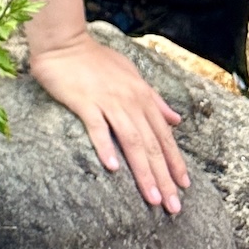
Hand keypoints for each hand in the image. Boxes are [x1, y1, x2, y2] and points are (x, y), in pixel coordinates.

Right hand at [30, 32, 190, 211]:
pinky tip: (113, 168)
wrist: (64, 43)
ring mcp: (108, 101)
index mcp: (142, 96)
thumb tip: (176, 119)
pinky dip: (107, 147)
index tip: (184, 186)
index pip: (164, 135)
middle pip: (152, 144)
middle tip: (174, 206)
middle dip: (164, 177)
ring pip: (132, 141)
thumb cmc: (96, 59)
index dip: (176, 161)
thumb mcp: (132, 74)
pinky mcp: (84, 102)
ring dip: (144, 172)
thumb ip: (154, 98)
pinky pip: (98, 127)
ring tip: (153, 198)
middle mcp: (130, 100)